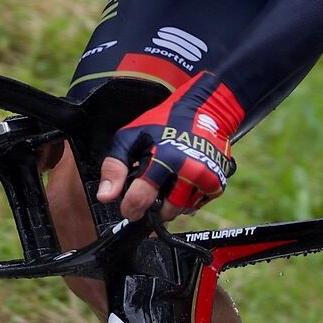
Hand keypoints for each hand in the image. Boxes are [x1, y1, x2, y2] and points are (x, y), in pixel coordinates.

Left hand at [97, 73, 243, 221]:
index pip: (142, 198)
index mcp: (164, 157)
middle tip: (150, 193)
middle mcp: (188, 170)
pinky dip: (186, 200)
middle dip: (154, 207)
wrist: (206, 111)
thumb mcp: (131, 137)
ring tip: (166, 183)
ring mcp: (206, 178)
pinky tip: (181, 183)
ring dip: (170, 204)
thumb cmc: (164, 123)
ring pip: (181, 210)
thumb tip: (105, 197)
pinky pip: (196, 206)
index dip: (130, 209)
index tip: (128, 209)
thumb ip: (115, 167)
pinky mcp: (217, 183)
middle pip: (166, 211)